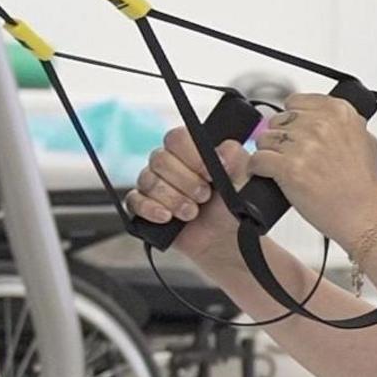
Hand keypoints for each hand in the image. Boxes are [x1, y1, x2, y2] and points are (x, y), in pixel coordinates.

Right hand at [127, 126, 252, 260]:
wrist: (224, 238)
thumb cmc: (232, 205)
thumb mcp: (242, 178)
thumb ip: (235, 158)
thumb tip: (222, 151)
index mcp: (190, 150)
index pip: (176, 138)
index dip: (191, 155)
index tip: (209, 174)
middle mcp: (168, 163)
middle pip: (160, 159)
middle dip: (185, 181)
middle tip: (204, 196)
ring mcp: (153, 184)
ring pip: (148, 180)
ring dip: (173, 199)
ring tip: (192, 213)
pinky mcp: (144, 206)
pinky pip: (133, 201)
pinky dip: (150, 209)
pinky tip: (167, 217)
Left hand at [244, 95, 376, 243]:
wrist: (364, 215)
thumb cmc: (363, 185)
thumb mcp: (364, 139)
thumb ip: (341, 123)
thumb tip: (320, 117)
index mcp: (339, 112)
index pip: (295, 102)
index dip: (292, 121)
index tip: (295, 134)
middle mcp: (320, 124)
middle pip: (278, 120)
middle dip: (280, 139)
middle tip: (292, 157)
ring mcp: (303, 145)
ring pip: (264, 139)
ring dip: (269, 154)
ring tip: (283, 169)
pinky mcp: (288, 168)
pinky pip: (257, 160)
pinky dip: (258, 169)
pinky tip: (268, 176)